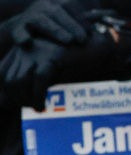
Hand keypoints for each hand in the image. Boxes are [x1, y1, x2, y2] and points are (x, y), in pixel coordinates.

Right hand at [0, 0, 88, 55]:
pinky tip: (29, 43)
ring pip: (42, 21)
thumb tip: (106, 21)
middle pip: (57, 12)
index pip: (69, 4)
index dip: (80, 17)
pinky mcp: (17, 27)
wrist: (23, 26)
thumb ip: (81, 19)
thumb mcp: (65, 16)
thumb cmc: (52, 22)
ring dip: (56, 30)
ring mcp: (28, 14)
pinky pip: (20, 32)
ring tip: (69, 40)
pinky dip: (24, 37)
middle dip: (72, 25)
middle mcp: (41, 4)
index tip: (91, 30)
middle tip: (83, 38)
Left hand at [0, 26, 117, 110]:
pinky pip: (39, 80)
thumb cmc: (71, 65)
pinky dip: (38, 97)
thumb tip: (2, 103)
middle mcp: (28, 47)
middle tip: (31, 107)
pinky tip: (42, 106)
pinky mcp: (53, 55)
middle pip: (9, 79)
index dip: (7, 92)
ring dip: (26, 99)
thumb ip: (25, 83)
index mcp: (23, 49)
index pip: (1, 73)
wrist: (97, 52)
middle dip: (17, 98)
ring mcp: (39, 50)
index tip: (20, 103)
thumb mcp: (45, 74)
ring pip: (19, 81)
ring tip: (37, 107)